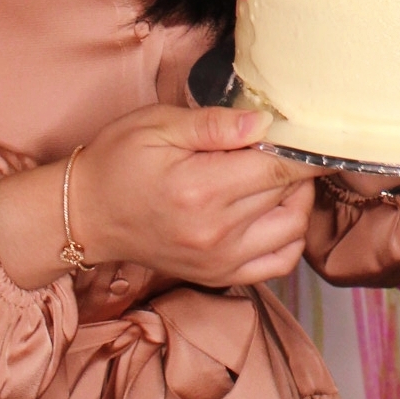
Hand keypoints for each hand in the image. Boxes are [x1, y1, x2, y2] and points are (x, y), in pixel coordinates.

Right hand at [0, 104, 315, 291]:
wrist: (86, 215)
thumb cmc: (120, 161)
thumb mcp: (158, 125)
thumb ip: (214, 125)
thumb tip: (263, 122)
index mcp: (201, 189)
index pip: (277, 169)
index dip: (303, 149)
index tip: (313, 132)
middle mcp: (216, 232)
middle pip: (289, 197)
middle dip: (299, 168)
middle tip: (288, 145)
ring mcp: (219, 261)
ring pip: (292, 231)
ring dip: (299, 201)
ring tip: (279, 176)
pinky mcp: (219, 276)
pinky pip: (278, 262)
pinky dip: (289, 237)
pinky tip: (275, 212)